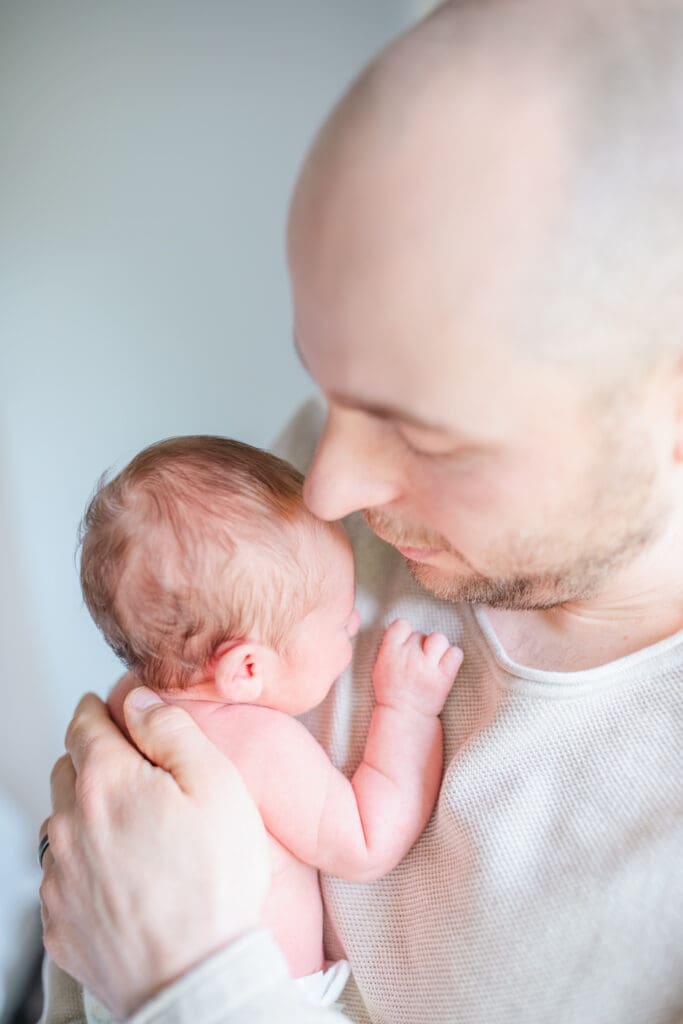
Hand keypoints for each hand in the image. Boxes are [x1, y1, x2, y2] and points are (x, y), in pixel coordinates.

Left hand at [40, 688, 269, 1018]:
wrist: (197, 977)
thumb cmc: (214, 881)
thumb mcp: (217, 783)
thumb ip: (171, 730)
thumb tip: (139, 700)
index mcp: (107, 781)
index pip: (85, 723)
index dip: (100, 710)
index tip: (113, 710)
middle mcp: (69, 824)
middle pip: (67, 769)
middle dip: (92, 757)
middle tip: (128, 766)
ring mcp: (59, 877)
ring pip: (60, 822)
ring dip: (84, 811)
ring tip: (127, 825)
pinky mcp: (59, 921)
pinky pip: (61, 876)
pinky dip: (82, 864)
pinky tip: (118, 875)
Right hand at [373, 618, 462, 716]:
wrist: (405, 716)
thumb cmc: (392, 690)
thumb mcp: (381, 665)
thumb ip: (391, 646)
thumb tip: (406, 631)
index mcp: (390, 651)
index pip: (401, 624)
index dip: (406, 633)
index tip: (406, 645)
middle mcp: (409, 655)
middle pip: (421, 634)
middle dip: (422, 645)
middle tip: (419, 661)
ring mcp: (427, 666)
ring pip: (439, 639)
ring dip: (438, 648)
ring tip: (433, 661)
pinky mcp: (444, 676)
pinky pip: (456, 653)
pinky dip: (453, 658)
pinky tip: (446, 667)